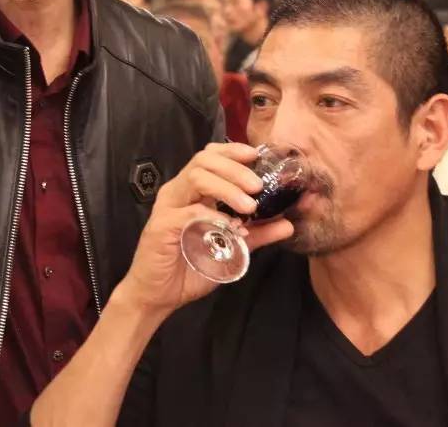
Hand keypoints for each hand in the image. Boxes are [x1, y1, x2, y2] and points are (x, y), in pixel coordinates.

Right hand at [115, 143, 293, 318]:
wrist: (159, 296)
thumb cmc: (191, 267)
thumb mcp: (232, 248)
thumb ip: (258, 234)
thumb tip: (288, 224)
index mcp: (193, 190)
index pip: (211, 156)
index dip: (233, 150)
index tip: (257, 156)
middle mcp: (178, 192)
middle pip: (204, 160)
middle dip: (235, 168)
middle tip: (258, 186)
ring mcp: (167, 207)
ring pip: (196, 178)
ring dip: (226, 188)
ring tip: (248, 206)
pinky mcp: (161, 226)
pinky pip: (187, 212)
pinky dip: (211, 216)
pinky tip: (228, 227)